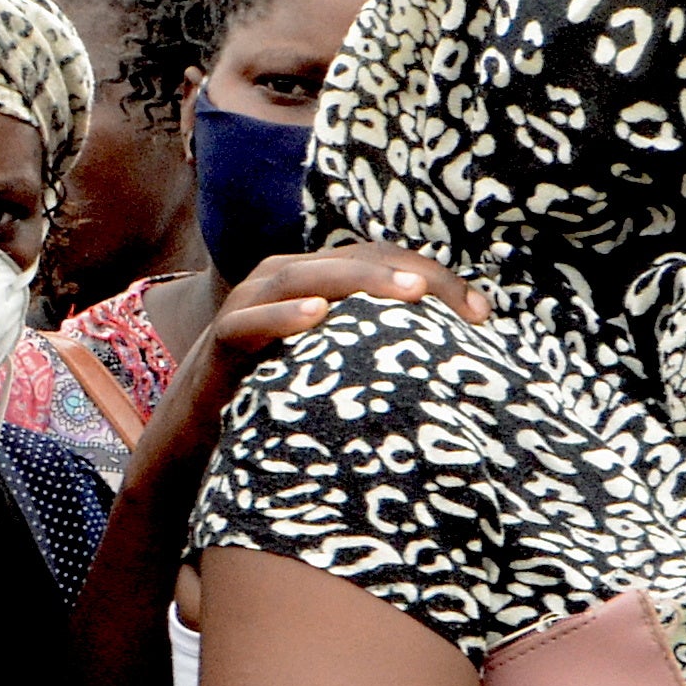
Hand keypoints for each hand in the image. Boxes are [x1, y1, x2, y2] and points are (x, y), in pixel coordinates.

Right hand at [177, 241, 483, 430]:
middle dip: (407, 275)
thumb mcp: (339, 360)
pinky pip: (252, 320)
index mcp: (320, 276)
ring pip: (308, 276)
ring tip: (406, 295)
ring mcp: (252, 301)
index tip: (483, 316)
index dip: (437, 278)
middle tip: (449, 298)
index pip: (387, 260)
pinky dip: (283, 315)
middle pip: (356, 259)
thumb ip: (380, 341)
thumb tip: (462, 351)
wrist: (202, 426)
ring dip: (359, 282)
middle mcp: (286, 276)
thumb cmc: (281, 389)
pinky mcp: (223, 336)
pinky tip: (318, 315)